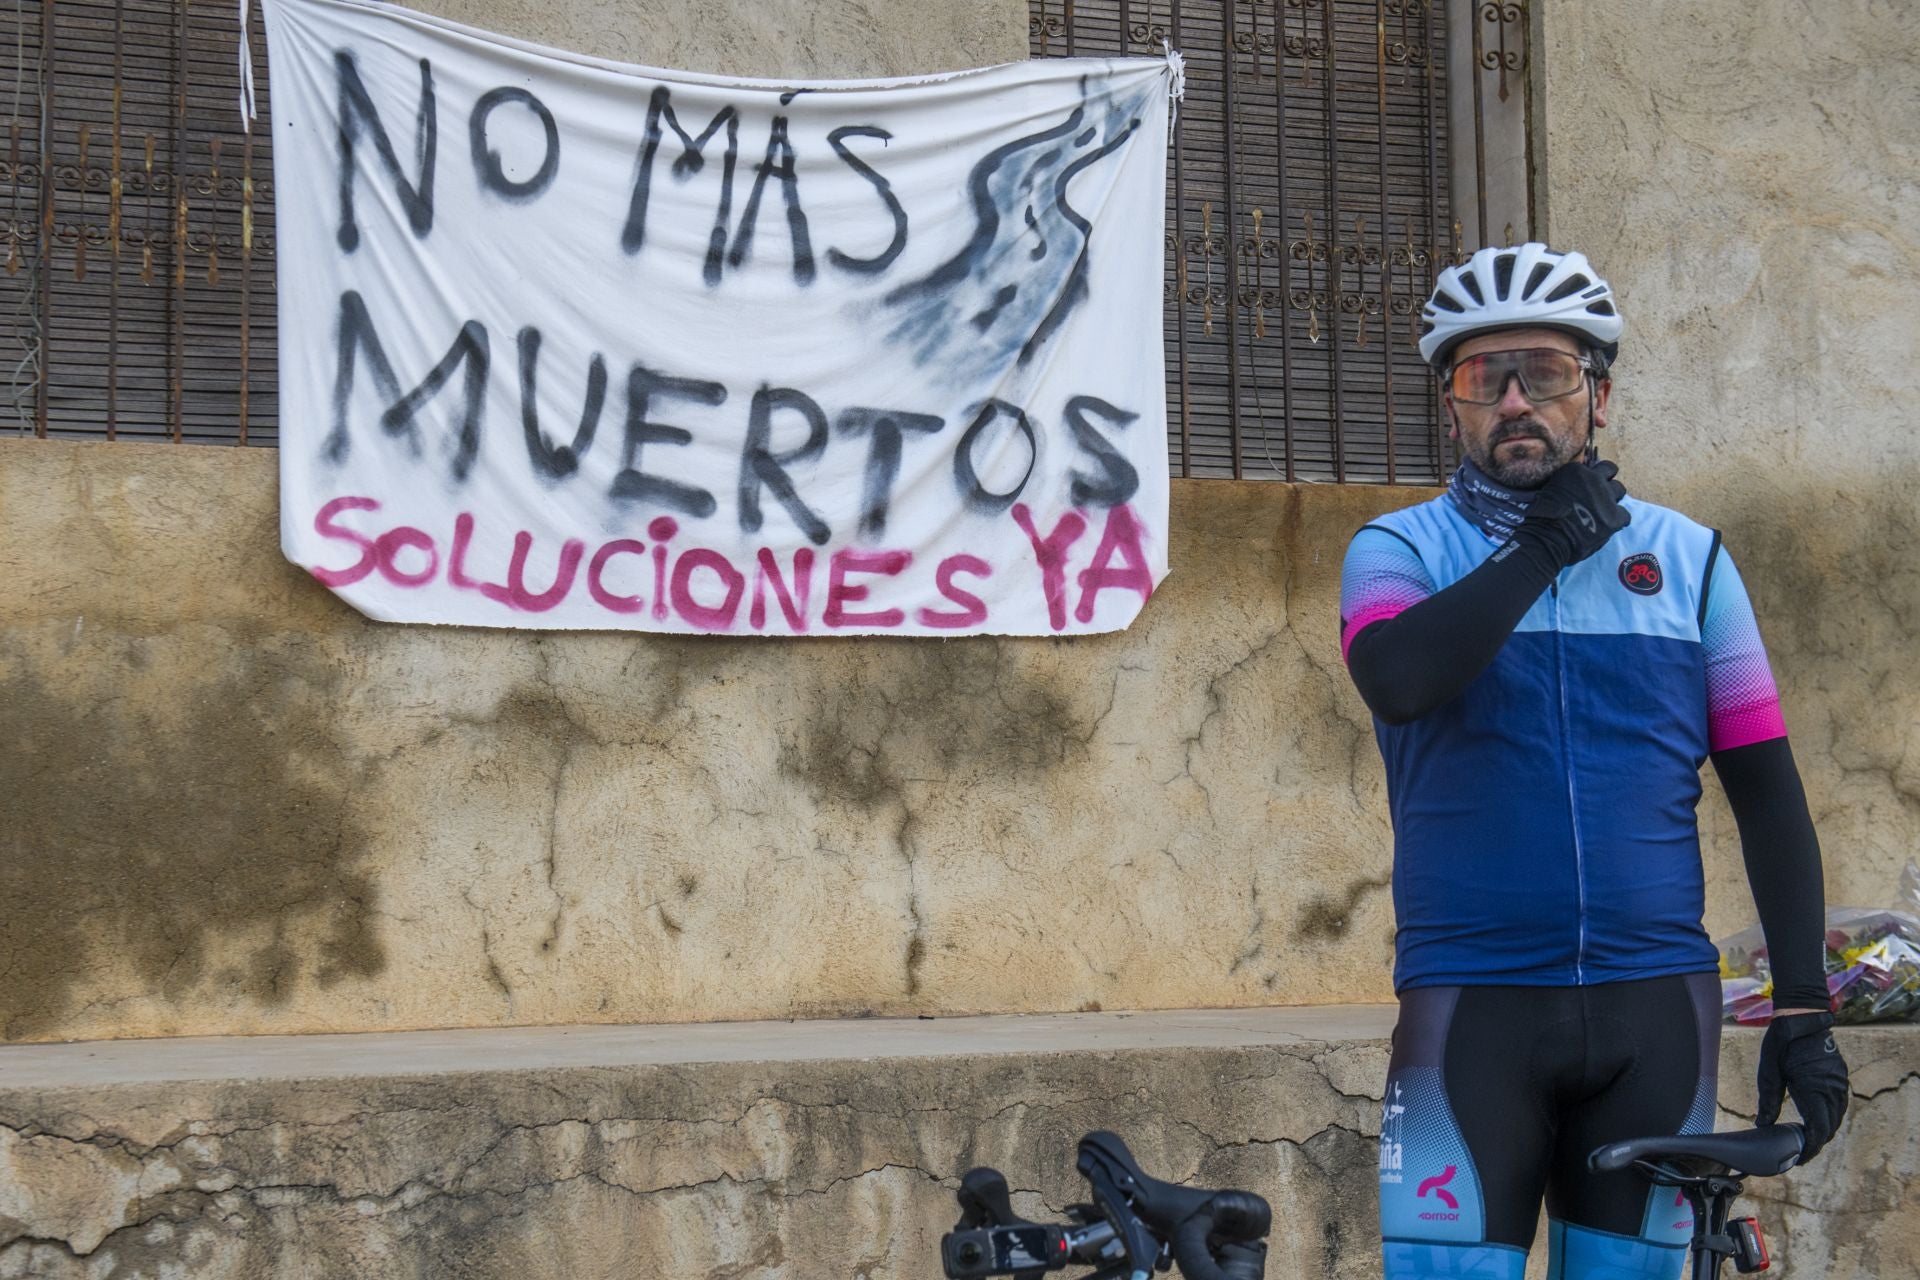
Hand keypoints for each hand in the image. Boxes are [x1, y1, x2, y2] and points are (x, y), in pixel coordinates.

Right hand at [1514, 459, 1629, 566]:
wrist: (1549, 538)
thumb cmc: (1542, 517)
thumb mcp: (1550, 490)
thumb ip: (1567, 486)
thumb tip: (1574, 491)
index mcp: (1576, 470)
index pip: (1592, 466)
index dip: (1591, 476)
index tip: (1587, 484)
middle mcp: (1594, 478)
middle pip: (1610, 471)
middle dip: (1605, 481)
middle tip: (1598, 495)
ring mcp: (1606, 497)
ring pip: (1620, 489)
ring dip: (1612, 497)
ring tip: (1603, 510)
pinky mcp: (1615, 516)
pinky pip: (1625, 514)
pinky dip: (1618, 519)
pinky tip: (1608, 525)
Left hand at [1756, 1010, 1848, 1162]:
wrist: (1802, 1017)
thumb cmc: (1782, 1042)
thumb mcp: (1770, 1071)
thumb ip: (1768, 1100)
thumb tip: (1762, 1125)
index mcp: (1815, 1089)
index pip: (1818, 1130)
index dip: (1810, 1148)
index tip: (1798, 1158)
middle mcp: (1832, 1089)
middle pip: (1829, 1127)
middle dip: (1816, 1143)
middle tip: (1798, 1153)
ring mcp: (1839, 1082)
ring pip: (1837, 1117)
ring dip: (1824, 1131)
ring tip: (1806, 1140)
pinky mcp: (1840, 1077)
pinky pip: (1839, 1104)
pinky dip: (1829, 1117)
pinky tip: (1816, 1119)